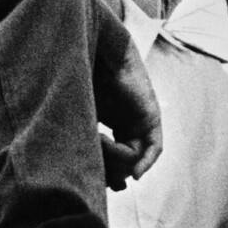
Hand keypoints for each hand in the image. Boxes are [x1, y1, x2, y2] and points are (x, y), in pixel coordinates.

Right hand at [92, 2, 162, 189]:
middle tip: (97, 173)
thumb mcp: (75, 113)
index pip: (110, 158)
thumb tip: (80, 169)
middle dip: (111, 173)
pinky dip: (144, 162)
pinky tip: (134, 173)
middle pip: (123, 163)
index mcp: (106, 119)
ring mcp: (138, 119)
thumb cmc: (74, 74)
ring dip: (117, 161)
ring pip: (135, 158)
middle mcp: (124, 121)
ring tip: (98, 141)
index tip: (89, 182)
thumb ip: (80, 139)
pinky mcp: (150, 115)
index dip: (102, 174)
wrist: (91, 46)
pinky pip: (154, 148)